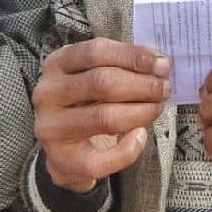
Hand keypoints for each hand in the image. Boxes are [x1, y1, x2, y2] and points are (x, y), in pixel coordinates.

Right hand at [32, 38, 170, 194]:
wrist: (66, 147)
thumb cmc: (87, 102)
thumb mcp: (96, 74)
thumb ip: (123, 65)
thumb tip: (159, 62)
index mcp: (57, 63)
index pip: (95, 52)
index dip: (132, 56)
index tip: (161, 63)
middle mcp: (47, 93)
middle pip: (101, 83)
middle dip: (142, 85)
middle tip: (164, 89)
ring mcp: (51, 127)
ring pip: (103, 117)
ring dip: (140, 112)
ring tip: (157, 107)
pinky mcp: (61, 159)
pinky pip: (100, 159)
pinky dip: (127, 149)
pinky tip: (140, 136)